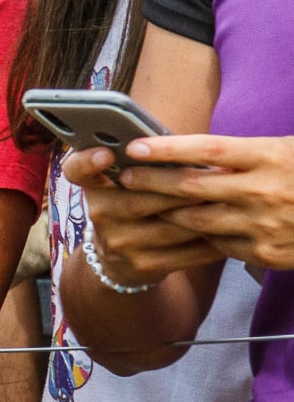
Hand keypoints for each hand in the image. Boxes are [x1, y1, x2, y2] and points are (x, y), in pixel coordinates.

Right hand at [61, 146, 222, 285]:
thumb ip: (140, 165)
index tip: (107, 153)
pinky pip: (185, 251)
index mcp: (93, 187)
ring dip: (203, 211)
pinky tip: (228, 228)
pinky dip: (210, 239)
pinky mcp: (143, 265)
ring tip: (229, 198)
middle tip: (214, 173)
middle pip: (142, 197)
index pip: (77, 170)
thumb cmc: (131, 205)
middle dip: (182, 186)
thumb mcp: (121, 185)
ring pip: (171, 224)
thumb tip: (180, 147)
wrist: (117, 260)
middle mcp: (100, 213)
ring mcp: (120, 242)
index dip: (88, 161)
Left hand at [115, 134, 293, 270]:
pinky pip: (220, 244)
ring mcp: (265, 226)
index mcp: (268, 157)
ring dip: (167, 212)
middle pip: (193, 186)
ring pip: (199, 220)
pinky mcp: (267, 255)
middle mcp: (264, 191)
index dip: (166, 148)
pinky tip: (185, 228)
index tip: (134, 146)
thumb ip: (239, 155)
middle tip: (124, 177)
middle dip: (151, 183)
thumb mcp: (282, 151)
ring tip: (143, 203)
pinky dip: (201, 236)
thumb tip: (189, 153)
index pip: (206, 149)